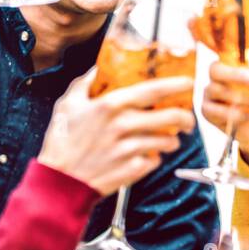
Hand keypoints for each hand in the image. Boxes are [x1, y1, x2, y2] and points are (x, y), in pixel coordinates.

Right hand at [39, 67, 195, 195]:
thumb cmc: (62, 142)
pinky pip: (156, 160)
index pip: (154, 90)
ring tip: (166, 138)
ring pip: (168, 141)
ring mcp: (131, 150)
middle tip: (186, 118)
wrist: (60, 182)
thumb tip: (100, 67)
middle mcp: (123, 126)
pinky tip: (145, 154)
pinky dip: (154, 157)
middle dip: (186, 117)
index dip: (176, 85)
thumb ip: (87, 83)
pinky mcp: (134, 170)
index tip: (188, 83)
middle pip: (172, 117)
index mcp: (110, 106)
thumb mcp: (68, 104)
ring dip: (171, 139)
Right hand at [194, 23, 248, 170]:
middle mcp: (221, 74)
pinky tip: (248, 116)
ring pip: (216, 90)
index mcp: (235, 60)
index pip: (213, 43)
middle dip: (237, 74)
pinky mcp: (211, 113)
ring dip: (242, 97)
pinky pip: (213, 110)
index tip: (189, 18)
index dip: (197, 30)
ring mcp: (213, 93)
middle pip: (215, 67)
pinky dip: (233, 113)